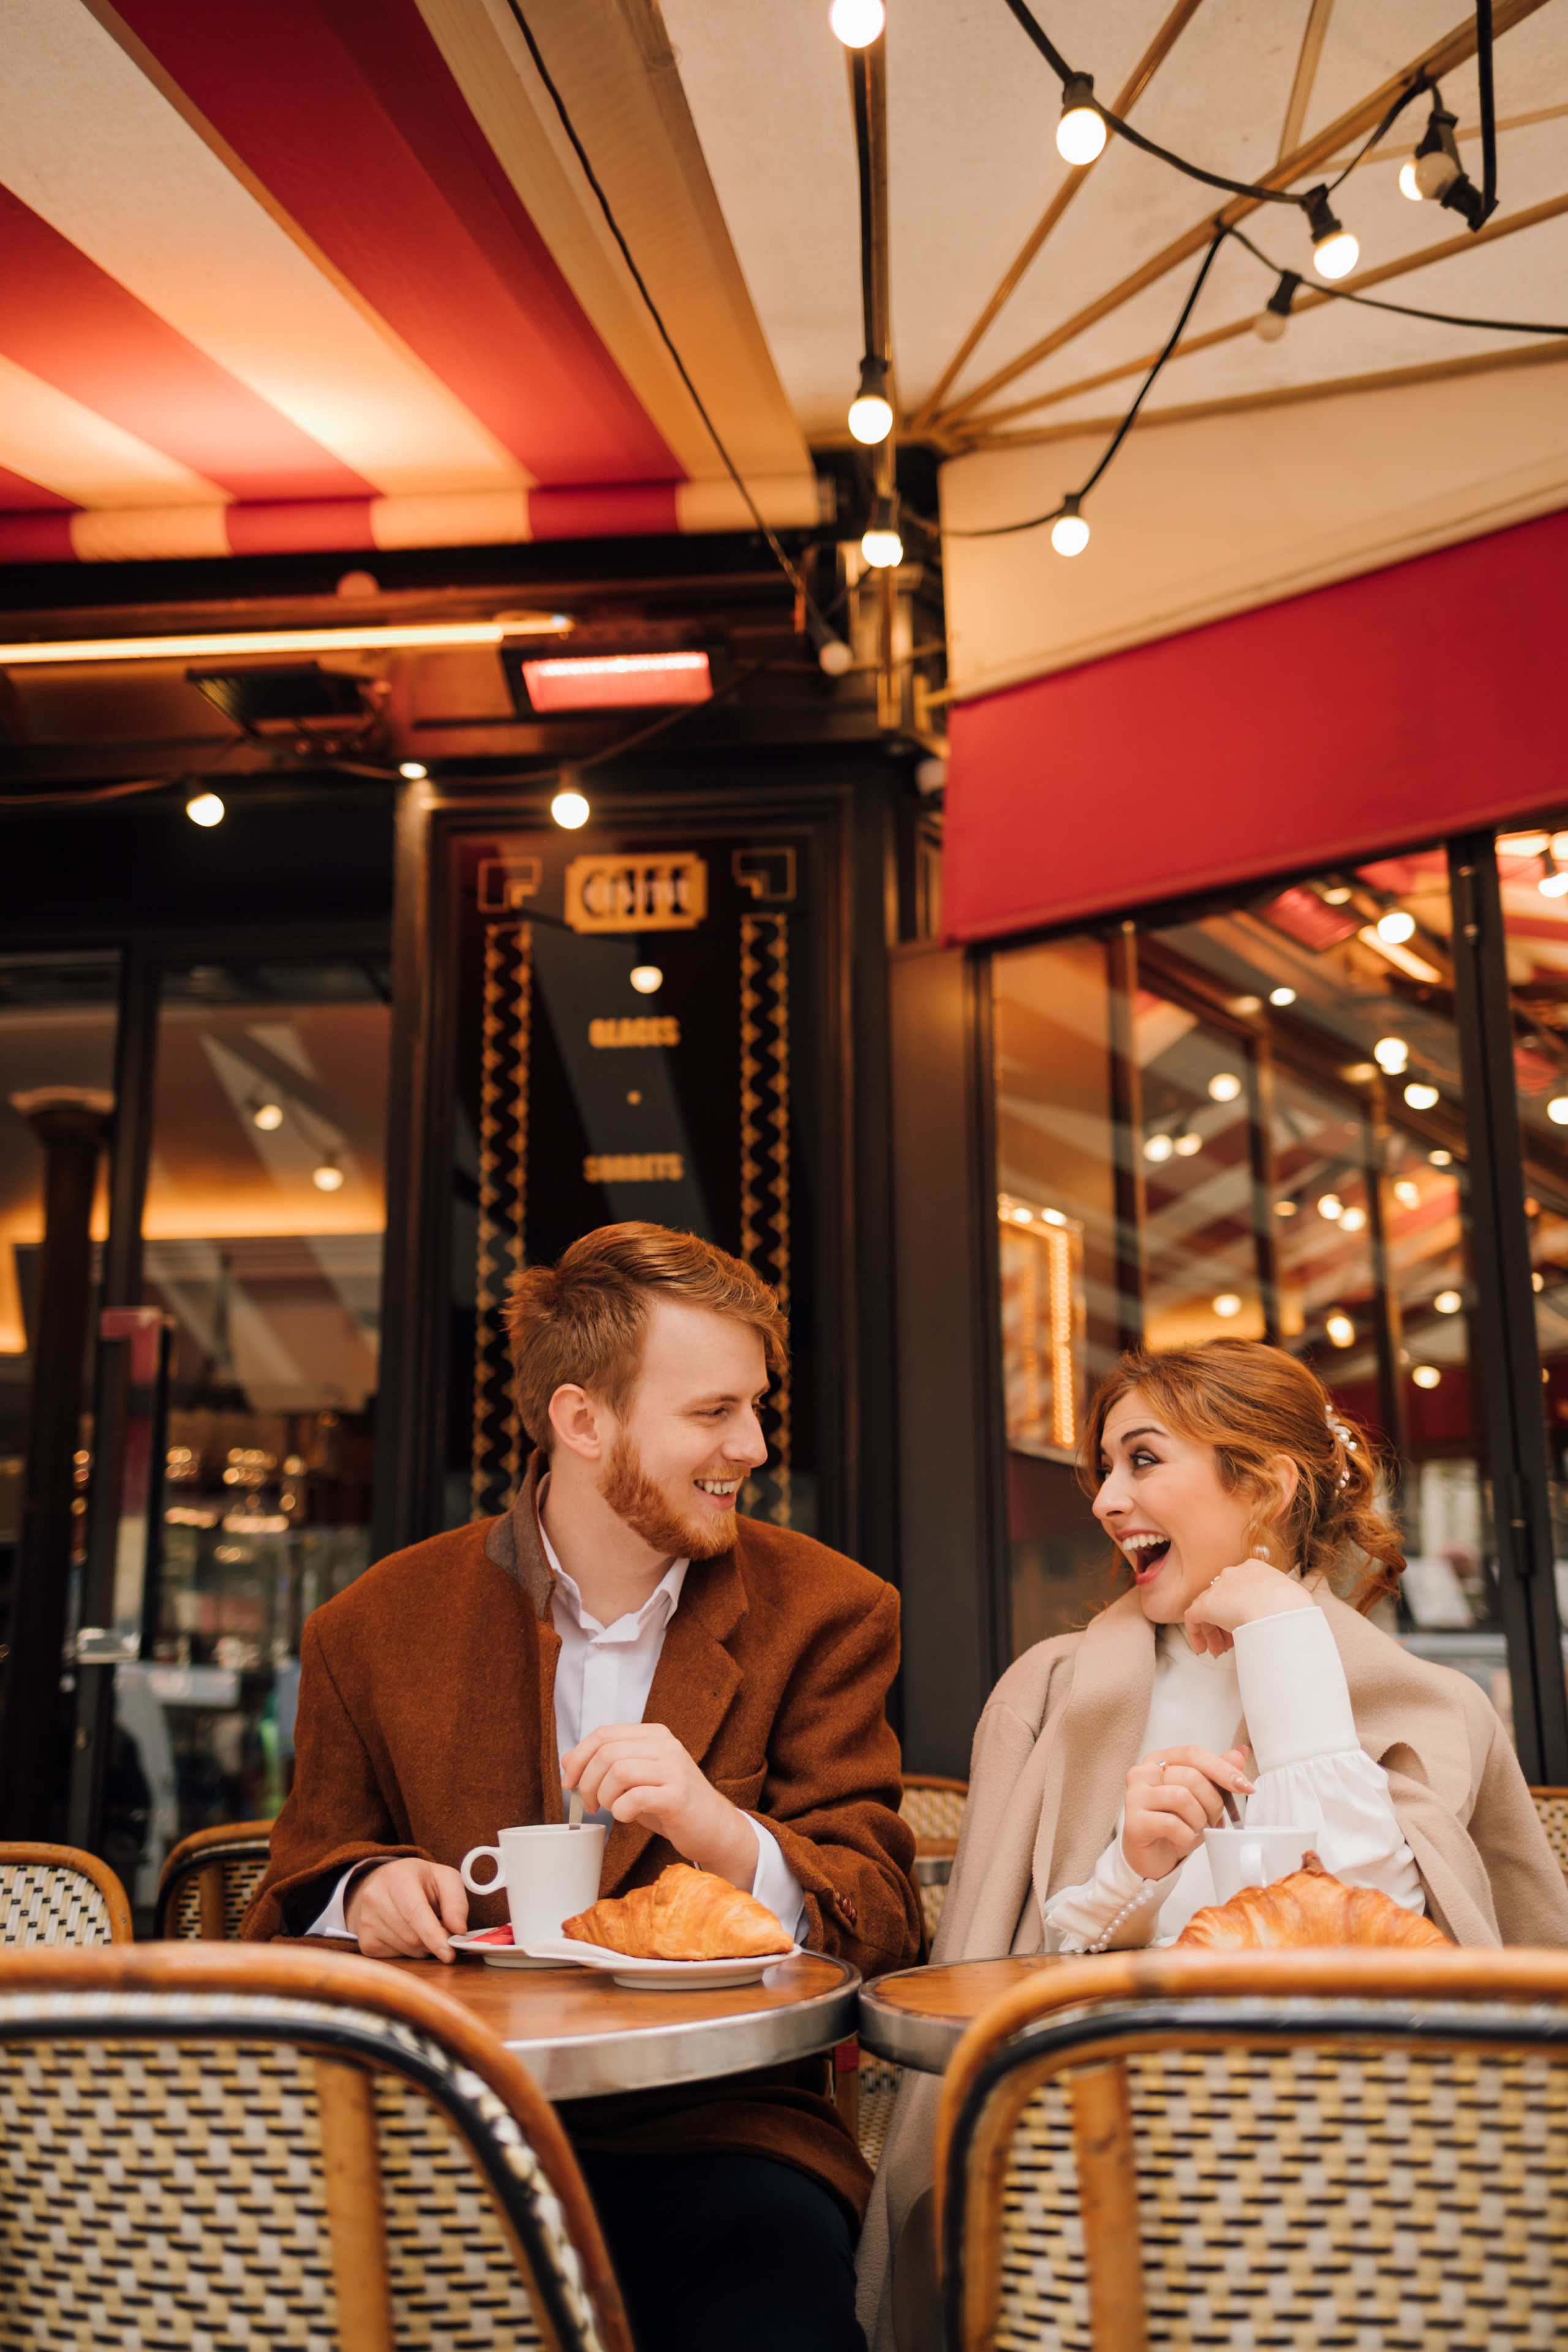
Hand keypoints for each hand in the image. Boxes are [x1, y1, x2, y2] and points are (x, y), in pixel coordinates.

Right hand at [345, 1858, 466, 1961]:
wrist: (385, 1885)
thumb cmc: (419, 1882)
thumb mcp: (444, 1879)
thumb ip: (456, 1901)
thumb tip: (458, 1930)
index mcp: (397, 1877)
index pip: (414, 1912)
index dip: (433, 1935)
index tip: (449, 1953)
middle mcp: (375, 1897)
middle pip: (412, 1936)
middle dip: (435, 1942)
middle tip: (447, 1936)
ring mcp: (366, 1921)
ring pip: (406, 1949)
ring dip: (424, 1947)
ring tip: (426, 1929)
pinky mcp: (365, 1941)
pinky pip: (396, 1958)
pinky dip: (410, 1952)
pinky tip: (410, 1934)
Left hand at [562, 1721, 759, 1889]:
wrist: (713, 1828)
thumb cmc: (671, 1803)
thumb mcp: (636, 1779)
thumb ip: (605, 1765)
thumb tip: (567, 1759)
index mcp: (654, 1735)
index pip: (604, 1733)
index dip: (579, 1757)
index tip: (569, 1782)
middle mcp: (666, 1746)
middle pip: (607, 1752)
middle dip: (588, 1782)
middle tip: (591, 1804)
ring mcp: (674, 1769)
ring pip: (618, 1772)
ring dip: (605, 1797)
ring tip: (612, 1809)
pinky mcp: (678, 1796)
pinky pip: (634, 1798)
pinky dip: (621, 1812)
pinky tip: (628, 1817)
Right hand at [1122, 1745, 1255, 1881]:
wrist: (1153, 1857)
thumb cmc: (1175, 1823)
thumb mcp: (1201, 1797)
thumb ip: (1217, 1773)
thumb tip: (1240, 1752)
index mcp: (1158, 1760)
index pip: (1193, 1754)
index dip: (1222, 1769)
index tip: (1245, 1786)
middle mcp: (1142, 1773)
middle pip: (1191, 1776)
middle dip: (1213, 1802)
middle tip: (1214, 1820)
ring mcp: (1134, 1796)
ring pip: (1182, 1798)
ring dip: (1199, 1820)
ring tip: (1197, 1829)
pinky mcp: (1133, 1821)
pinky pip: (1171, 1824)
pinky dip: (1186, 1836)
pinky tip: (1182, 1840)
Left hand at [1184, 1557, 1313, 1656]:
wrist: (1281, 1611)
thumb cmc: (1294, 1608)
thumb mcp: (1293, 1597)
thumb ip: (1281, 1600)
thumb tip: (1286, 1615)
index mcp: (1254, 1569)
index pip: (1240, 1588)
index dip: (1240, 1610)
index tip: (1245, 1627)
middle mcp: (1233, 1574)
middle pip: (1223, 1598)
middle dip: (1225, 1621)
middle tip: (1231, 1642)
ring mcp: (1218, 1588)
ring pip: (1208, 1609)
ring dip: (1213, 1631)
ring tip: (1219, 1650)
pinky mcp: (1206, 1605)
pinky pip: (1193, 1618)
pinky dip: (1196, 1634)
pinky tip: (1203, 1648)